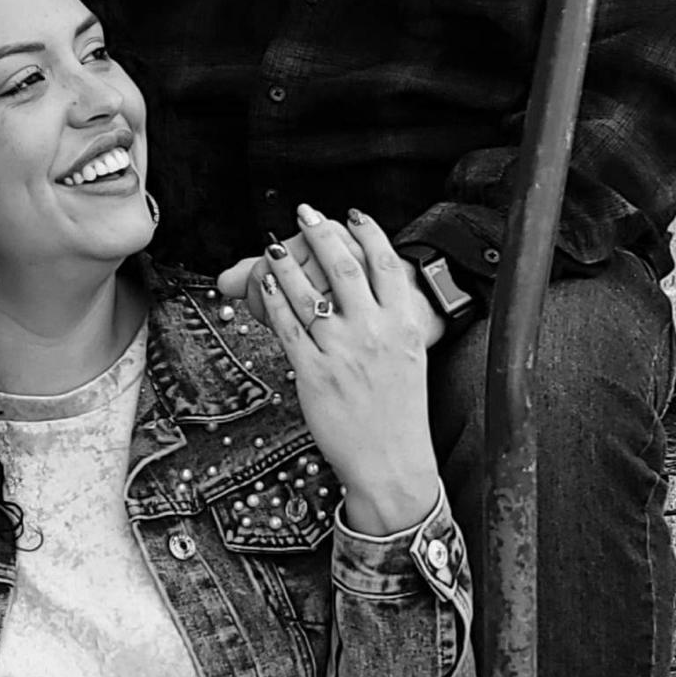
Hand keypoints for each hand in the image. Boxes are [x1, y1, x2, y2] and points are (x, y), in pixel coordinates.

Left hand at [256, 206, 441, 535]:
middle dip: (321, 233)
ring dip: (288, 261)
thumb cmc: (399, 412)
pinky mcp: (314, 372)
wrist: (391, 462)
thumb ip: (392, 319)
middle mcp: (374, 332)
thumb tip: (371, 287)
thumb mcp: (410, 356)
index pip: (386, 264)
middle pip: (344, 266)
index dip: (368, 232)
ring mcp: (343, 351)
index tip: (352, 215)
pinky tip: (266, 285)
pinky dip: (274, 299)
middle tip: (306, 214)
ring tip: (276, 245)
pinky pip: (287, 325)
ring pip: (309, 291)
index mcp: (403, 325)